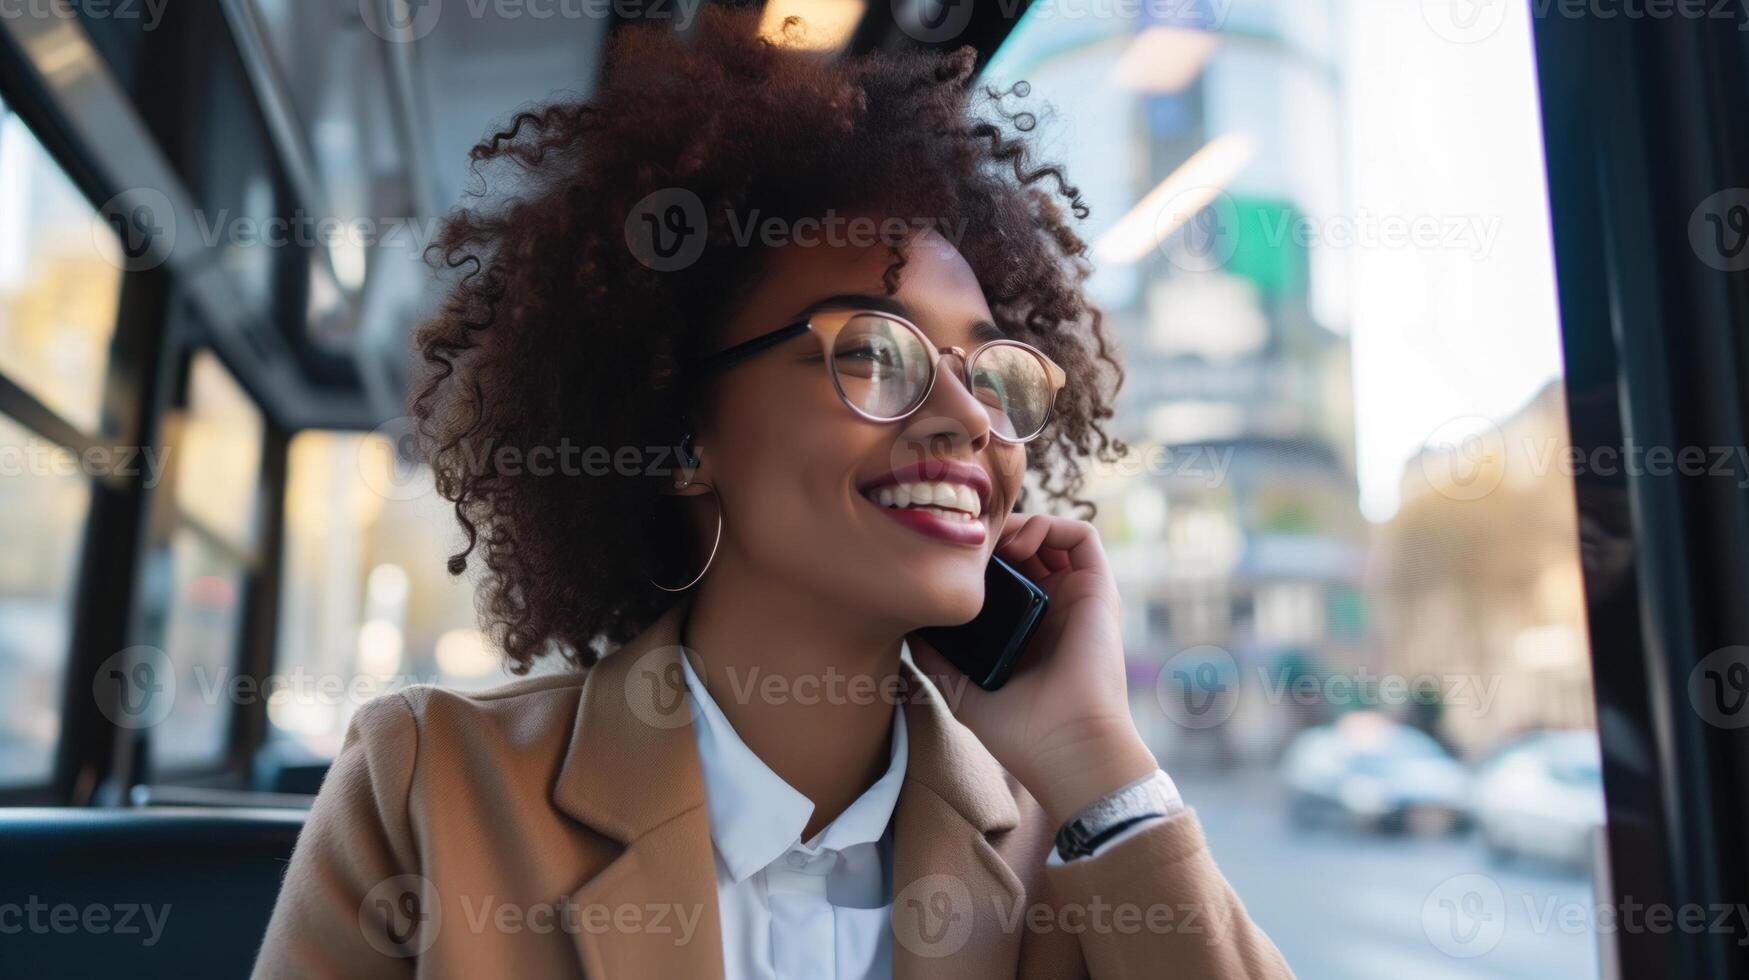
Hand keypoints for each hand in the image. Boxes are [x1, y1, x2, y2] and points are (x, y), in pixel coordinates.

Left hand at [909, 512, 1158, 826]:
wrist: (1064, 746)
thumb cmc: (1018, 730)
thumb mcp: (961, 688)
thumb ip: (935, 657)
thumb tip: (905, 628)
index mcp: (1025, 627)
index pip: (1002, 572)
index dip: (978, 557)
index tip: (949, 559)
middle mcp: (1053, 607)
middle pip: (1024, 547)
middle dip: (993, 534)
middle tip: (966, 541)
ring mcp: (1076, 596)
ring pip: (1050, 535)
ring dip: (1019, 524)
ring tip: (992, 540)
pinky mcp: (1098, 590)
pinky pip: (1082, 536)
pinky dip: (1049, 525)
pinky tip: (1020, 543)